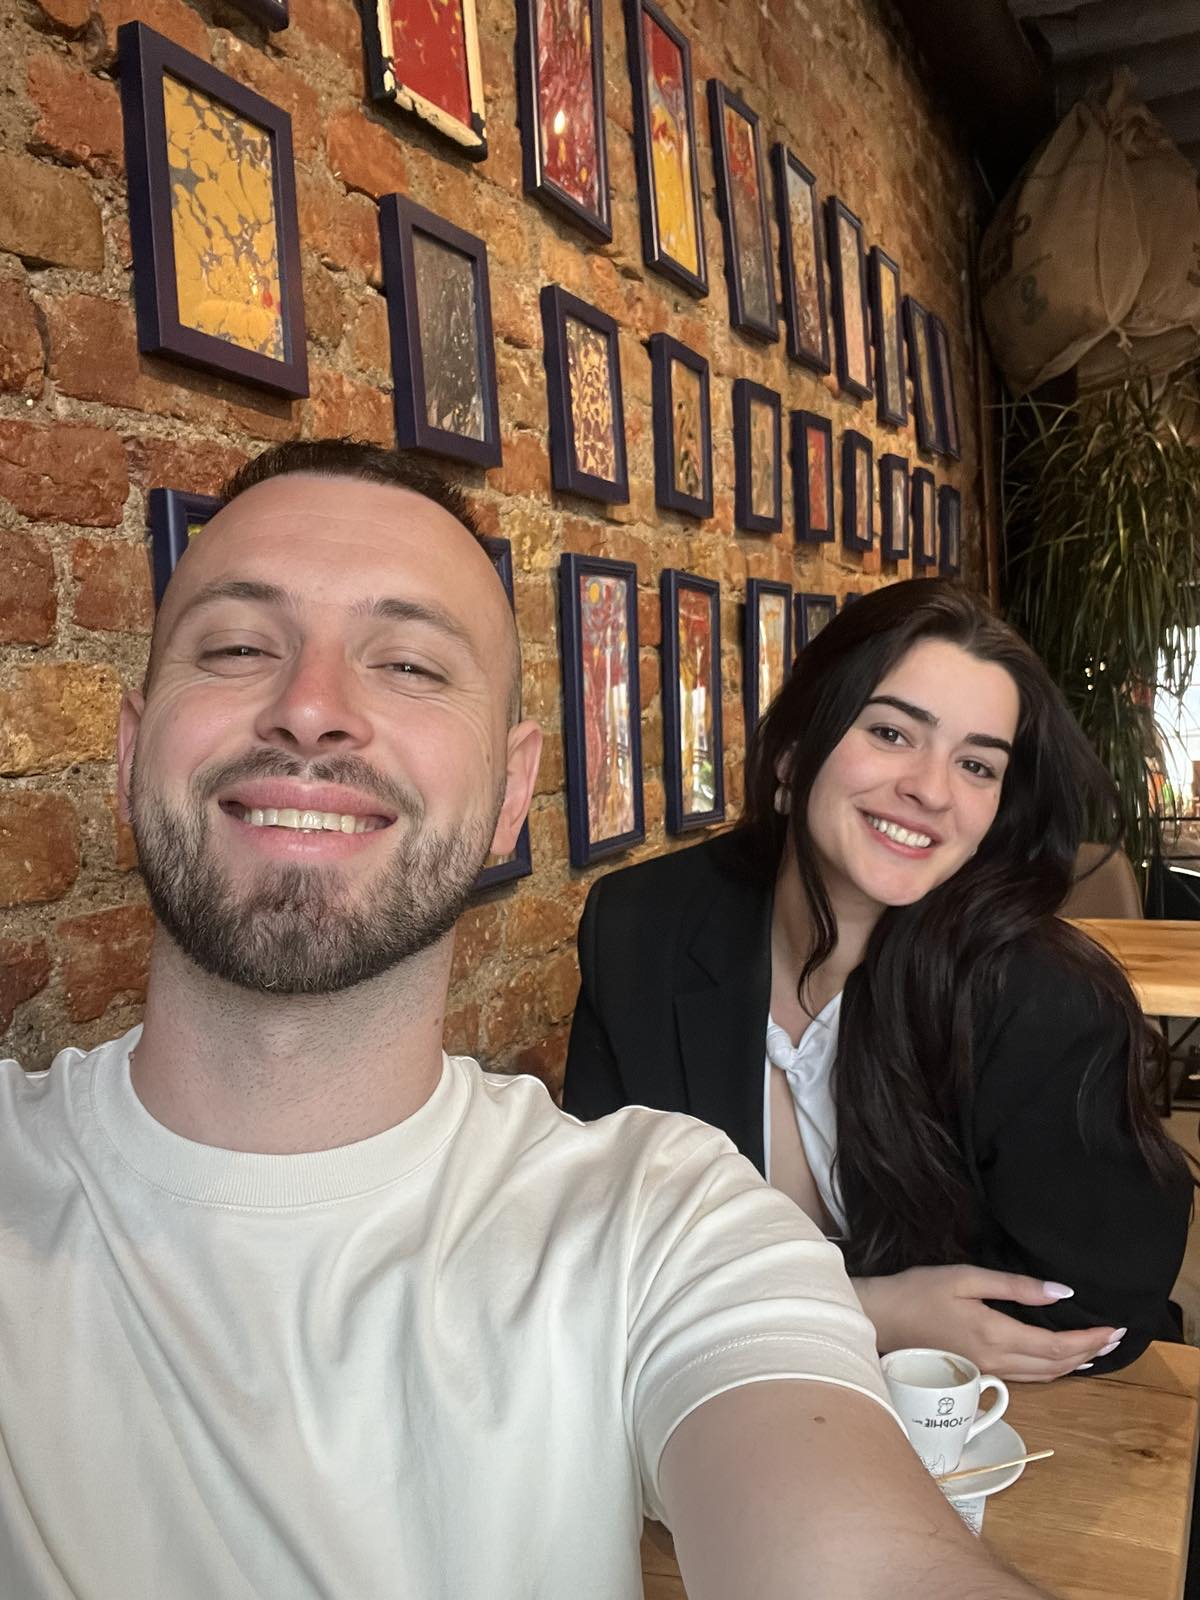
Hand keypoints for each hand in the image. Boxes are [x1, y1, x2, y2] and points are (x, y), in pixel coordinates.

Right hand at [852, 1265, 1123, 1381]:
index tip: (1114, 1328)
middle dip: (1089, 1353)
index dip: (1089, 1340)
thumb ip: (1015, 1286)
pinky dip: (1050, 1369)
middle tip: (1115, 1338)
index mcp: (996, 1335)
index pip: (1056, 1346)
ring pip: (1042, 1376)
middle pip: (1055, 1365)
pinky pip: (1026, 1377)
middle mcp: (995, 1362)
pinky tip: (1058, 1360)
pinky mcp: (976, 1374)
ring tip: (1096, 1351)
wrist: (878, 1319)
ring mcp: (985, 1373)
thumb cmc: (917, 1292)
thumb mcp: (965, 1277)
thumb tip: (1061, 1293)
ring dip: (1072, 1364)